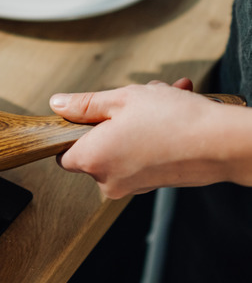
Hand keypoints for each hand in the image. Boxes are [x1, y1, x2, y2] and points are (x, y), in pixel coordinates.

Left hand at [49, 78, 251, 198]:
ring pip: (124, 146)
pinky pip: (144, 154)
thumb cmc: (173, 120)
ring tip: (165, 97)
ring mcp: (132, 185)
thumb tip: (58, 105)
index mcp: (92, 160)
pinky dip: (154, 134)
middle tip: (138, 97)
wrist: (224, 145)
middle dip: (116, 118)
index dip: (72, 133)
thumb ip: (84, 104)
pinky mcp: (154, 185)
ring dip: (140, 120)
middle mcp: (108, 180)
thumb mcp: (121, 99)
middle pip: (97, 147)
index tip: (89, 115)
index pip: (63, 154)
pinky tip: (176, 110)